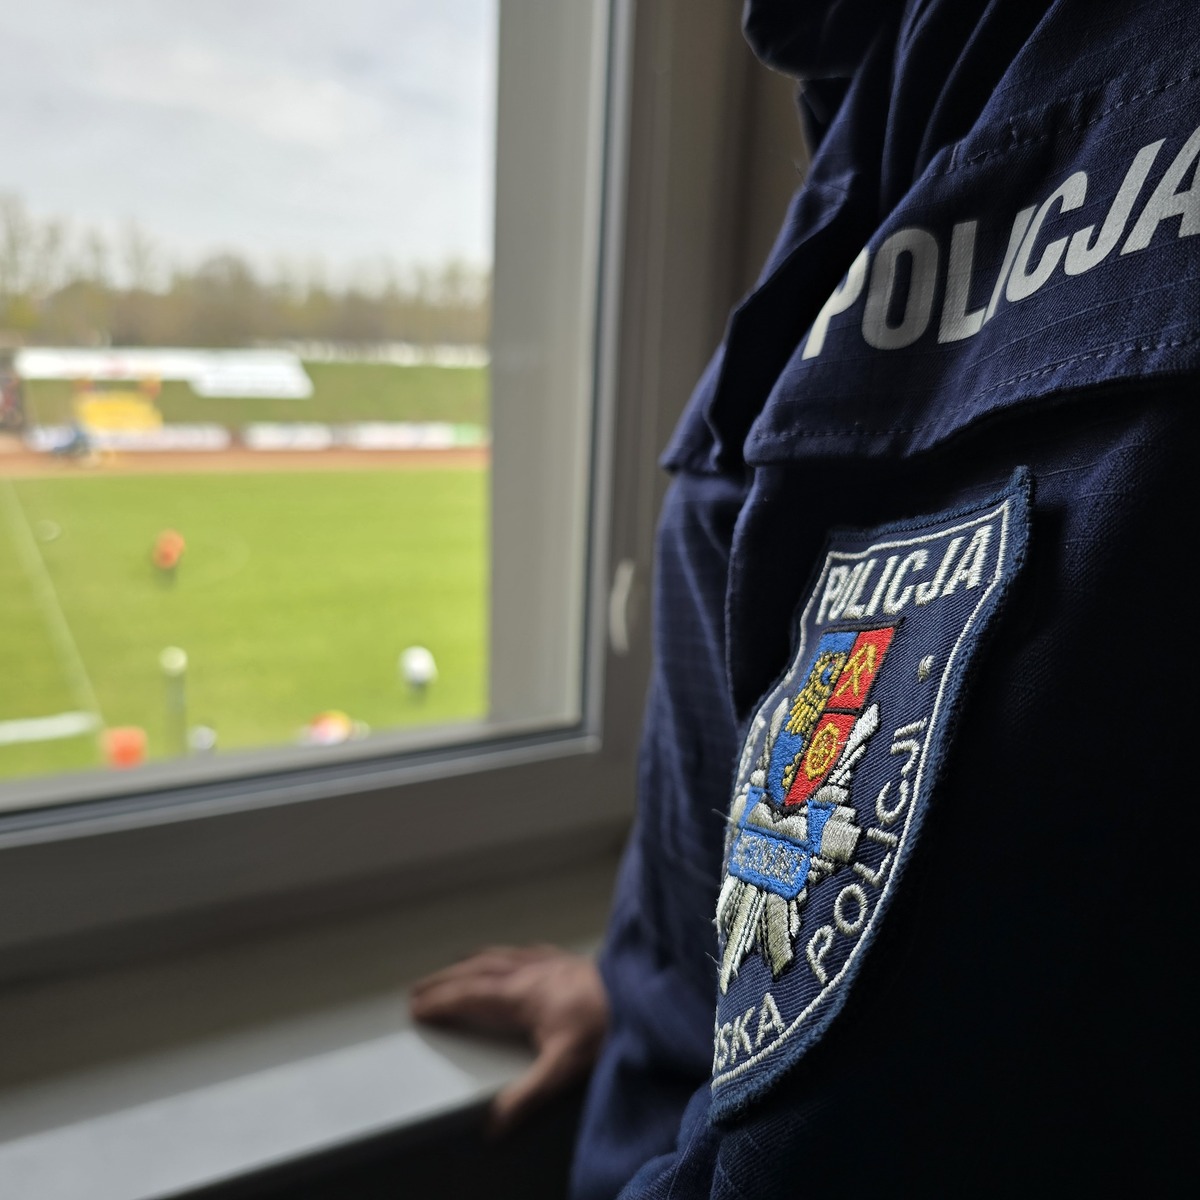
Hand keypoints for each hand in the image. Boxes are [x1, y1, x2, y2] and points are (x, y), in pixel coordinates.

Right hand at [410, 944, 608, 1132]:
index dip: (440, 1002)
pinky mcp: (566, 960)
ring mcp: (548, 962)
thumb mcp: (564, 1068)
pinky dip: (508, 952)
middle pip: (476, 971)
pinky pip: (527, 950)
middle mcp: (529, 972)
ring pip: (498, 956)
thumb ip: (526, 1095)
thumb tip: (494, 1124)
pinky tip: (513, 953)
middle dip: (445, 980)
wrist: (643, 997)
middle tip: (419, 987)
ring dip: (470, 962)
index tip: (417, 1007)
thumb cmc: (605, 1027)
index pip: (469, 997)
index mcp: (520, 995)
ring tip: (454, 966)